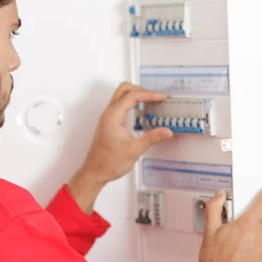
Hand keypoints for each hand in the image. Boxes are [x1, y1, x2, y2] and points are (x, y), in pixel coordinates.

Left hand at [68, 83, 173, 212]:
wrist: (95, 172)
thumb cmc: (108, 162)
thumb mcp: (134, 150)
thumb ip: (152, 138)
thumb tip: (166, 131)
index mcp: (113, 116)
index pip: (133, 96)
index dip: (150, 94)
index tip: (162, 98)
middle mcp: (108, 114)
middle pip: (125, 89)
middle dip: (142, 90)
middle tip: (157, 97)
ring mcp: (107, 117)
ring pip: (121, 95)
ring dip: (136, 95)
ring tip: (151, 102)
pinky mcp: (109, 123)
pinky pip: (120, 105)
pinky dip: (132, 103)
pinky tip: (141, 112)